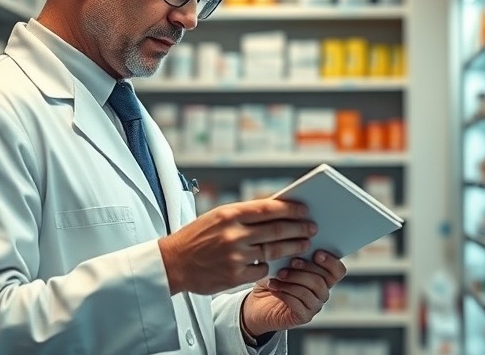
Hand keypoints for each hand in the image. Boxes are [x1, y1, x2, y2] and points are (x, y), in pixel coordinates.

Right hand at [158, 200, 315, 294]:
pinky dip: (270, 265)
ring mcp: (234, 256)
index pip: (268, 209)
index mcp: (229, 214)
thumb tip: (276, 210)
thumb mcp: (216, 217)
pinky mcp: (234, 275)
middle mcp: (233, 233)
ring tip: (304, 244)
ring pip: (273, 250)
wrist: (172, 263)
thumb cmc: (196, 237)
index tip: (304, 210)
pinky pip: (262, 269)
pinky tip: (275, 262)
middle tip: (312, 228)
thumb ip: (243, 214)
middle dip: (298, 228)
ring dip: (293, 247)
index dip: (290, 209)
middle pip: (276, 230)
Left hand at [241, 250, 346, 335]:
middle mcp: (322, 292)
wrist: (257, 302)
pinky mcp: (303, 317)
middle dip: (305, 269)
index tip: (316, 254)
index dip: (331, 262)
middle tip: (290, 263)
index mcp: (322, 276)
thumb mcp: (282, 262)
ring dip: (291, 281)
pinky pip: (297, 303)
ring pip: (309, 291)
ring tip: (277, 276)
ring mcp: (314, 306)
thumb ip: (294, 254)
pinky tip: (273, 287)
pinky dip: (284, 293)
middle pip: (322, 280)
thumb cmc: (272, 278)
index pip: (338, 271)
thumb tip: (298, 244)